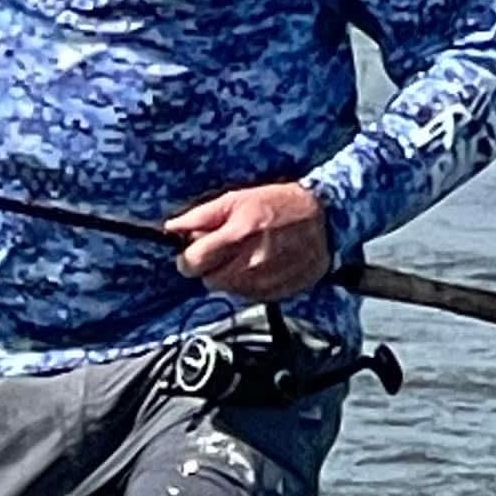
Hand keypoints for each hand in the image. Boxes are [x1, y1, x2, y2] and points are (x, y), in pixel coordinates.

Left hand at [166, 182, 330, 299]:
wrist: (324, 218)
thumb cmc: (279, 204)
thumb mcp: (236, 199)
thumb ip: (201, 216)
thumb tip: (172, 228)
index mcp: (238, 235)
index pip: (193, 263)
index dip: (188, 258)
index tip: (193, 253)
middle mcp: (252, 262)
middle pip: (209, 281)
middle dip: (211, 267)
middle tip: (226, 251)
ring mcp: (267, 281)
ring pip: (230, 291)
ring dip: (232, 277)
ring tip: (248, 255)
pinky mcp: (280, 292)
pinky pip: (251, 297)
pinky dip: (251, 284)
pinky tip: (263, 265)